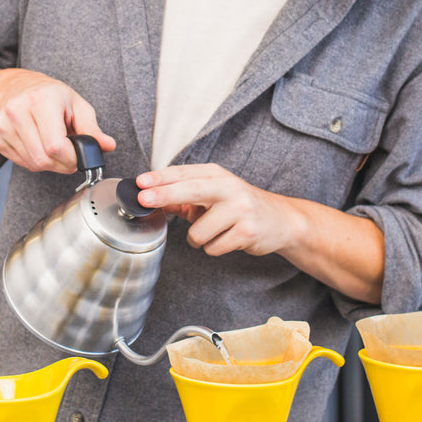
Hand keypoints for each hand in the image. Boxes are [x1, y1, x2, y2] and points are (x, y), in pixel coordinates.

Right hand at [0, 68, 115, 171]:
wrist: (16, 88)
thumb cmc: (51, 96)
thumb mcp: (77, 105)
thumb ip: (92, 128)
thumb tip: (108, 145)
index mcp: (41, 100)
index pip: (55, 146)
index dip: (71, 159)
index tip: (79, 157)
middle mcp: (17, 111)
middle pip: (43, 159)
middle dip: (62, 164)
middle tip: (70, 155)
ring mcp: (3, 126)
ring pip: (33, 164)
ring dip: (50, 163)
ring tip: (55, 146)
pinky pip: (23, 163)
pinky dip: (36, 161)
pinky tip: (40, 145)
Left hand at [135, 162, 385, 302]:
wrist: (282, 220)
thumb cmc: (242, 207)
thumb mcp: (215, 196)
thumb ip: (185, 198)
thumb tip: (152, 199)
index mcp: (219, 175)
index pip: (184, 174)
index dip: (160, 178)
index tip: (140, 183)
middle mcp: (230, 188)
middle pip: (190, 190)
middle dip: (164, 195)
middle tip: (144, 199)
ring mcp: (240, 209)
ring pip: (197, 232)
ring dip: (199, 238)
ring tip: (216, 232)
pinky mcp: (246, 232)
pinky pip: (212, 247)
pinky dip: (215, 248)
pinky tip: (229, 239)